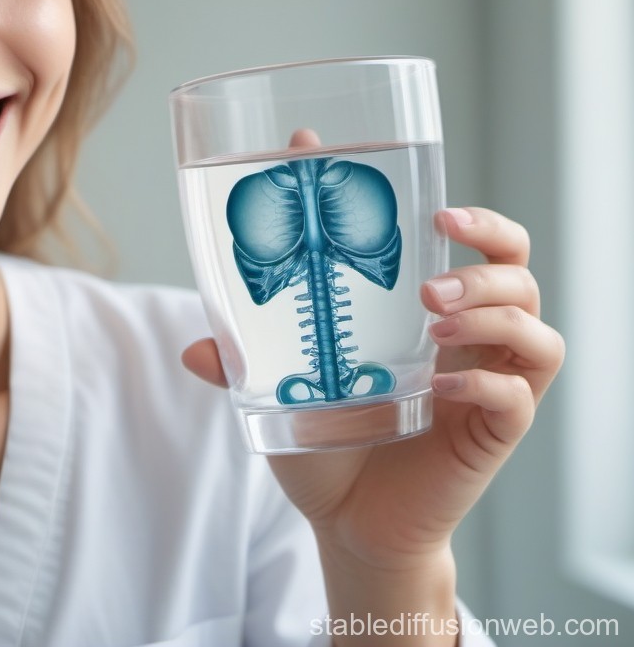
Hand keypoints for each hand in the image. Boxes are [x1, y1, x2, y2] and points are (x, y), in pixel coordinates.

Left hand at [183, 204, 563, 603]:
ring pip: (534, 326)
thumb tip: (193, 347)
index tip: (433, 204)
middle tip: (429, 276)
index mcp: (429, 313)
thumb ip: (245, 358)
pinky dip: (488, 382)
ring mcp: (488, 384)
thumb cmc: (325, 443)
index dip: (473, 218)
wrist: (346, 523)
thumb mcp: (281, 387)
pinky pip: (519, 395)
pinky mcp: (495, 434)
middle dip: (488, 254)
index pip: (477, 246)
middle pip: (519, 270)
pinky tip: (443, 386)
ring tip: (430, 320)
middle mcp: (470, 341)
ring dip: (490, 311)